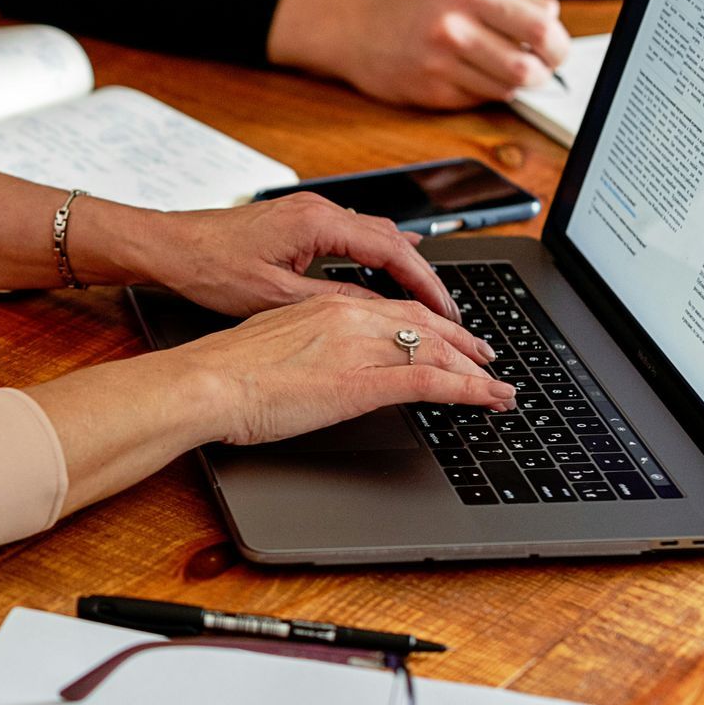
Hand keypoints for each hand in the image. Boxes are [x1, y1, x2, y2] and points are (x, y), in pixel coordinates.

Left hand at [140, 191, 459, 321]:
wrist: (167, 246)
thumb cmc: (208, 268)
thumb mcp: (276, 297)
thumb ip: (333, 303)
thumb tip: (378, 313)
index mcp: (318, 222)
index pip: (393, 250)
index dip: (425, 283)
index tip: (446, 310)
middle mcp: (318, 209)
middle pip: (391, 238)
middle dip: (420, 276)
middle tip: (444, 312)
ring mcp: (307, 212)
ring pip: (372, 235)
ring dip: (398, 265)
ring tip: (422, 300)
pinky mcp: (295, 221)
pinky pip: (350, 235)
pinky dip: (372, 257)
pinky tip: (380, 275)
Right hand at [173, 293, 513, 445]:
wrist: (205, 382)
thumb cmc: (224, 371)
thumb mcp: (272, 344)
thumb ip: (305, 345)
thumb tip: (317, 362)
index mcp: (325, 306)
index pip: (393, 310)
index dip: (429, 324)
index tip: (445, 337)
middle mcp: (348, 316)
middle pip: (424, 324)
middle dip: (462, 342)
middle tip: (485, 358)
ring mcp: (359, 347)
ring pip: (436, 350)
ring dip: (475, 369)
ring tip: (498, 385)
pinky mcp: (363, 382)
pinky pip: (431, 381)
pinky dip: (469, 389)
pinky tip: (488, 398)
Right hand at [268, 0, 570, 109]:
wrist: (353, 28)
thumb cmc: (411, 6)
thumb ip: (506, 1)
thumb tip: (553, 26)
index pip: (542, 25)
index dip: (557, 40)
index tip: (554, 45)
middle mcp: (455, 30)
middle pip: (529, 66)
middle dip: (545, 71)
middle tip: (542, 68)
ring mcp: (441, 65)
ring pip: (507, 88)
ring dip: (515, 84)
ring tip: (506, 70)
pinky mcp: (430, 93)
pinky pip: (478, 100)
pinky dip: (484, 91)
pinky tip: (470, 76)